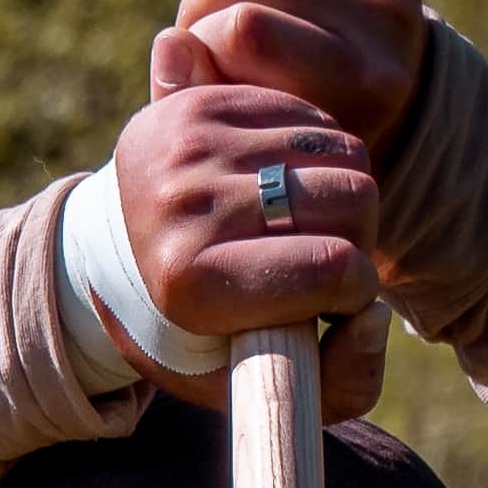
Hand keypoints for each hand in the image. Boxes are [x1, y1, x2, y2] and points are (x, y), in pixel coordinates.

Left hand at [110, 67, 388, 421]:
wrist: (111, 255)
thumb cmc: (196, 330)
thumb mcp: (254, 382)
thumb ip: (338, 386)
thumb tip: (376, 318)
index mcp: (187, 287)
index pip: (331, 270)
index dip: (355, 290)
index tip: (334, 302)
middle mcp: (182, 206)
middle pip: (352, 201)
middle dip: (358, 238)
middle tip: (323, 260)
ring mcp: (189, 143)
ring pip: (345, 152)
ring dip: (343, 195)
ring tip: (303, 224)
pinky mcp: (200, 101)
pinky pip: (314, 116)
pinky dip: (318, 155)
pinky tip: (286, 185)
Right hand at [172, 0, 427, 152]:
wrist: (376, 78)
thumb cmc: (291, 107)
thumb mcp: (245, 121)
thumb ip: (200, 95)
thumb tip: (172, 42)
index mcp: (358, 82)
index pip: (246, 28)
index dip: (201, 36)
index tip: (202, 55)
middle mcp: (386, 13)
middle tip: (202, 14)